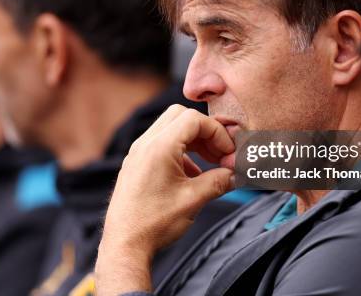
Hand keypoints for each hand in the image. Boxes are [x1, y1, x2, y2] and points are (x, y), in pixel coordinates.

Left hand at [95, 104, 235, 294]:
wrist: (125, 244)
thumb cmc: (154, 223)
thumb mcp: (194, 200)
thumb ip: (218, 182)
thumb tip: (235, 174)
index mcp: (159, 147)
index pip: (194, 119)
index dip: (217, 132)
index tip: (228, 152)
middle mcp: (145, 144)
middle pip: (180, 116)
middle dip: (204, 131)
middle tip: (219, 152)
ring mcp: (138, 153)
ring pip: (170, 128)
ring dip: (193, 141)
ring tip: (210, 163)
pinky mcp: (136, 164)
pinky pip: (160, 144)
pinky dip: (180, 150)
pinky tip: (192, 174)